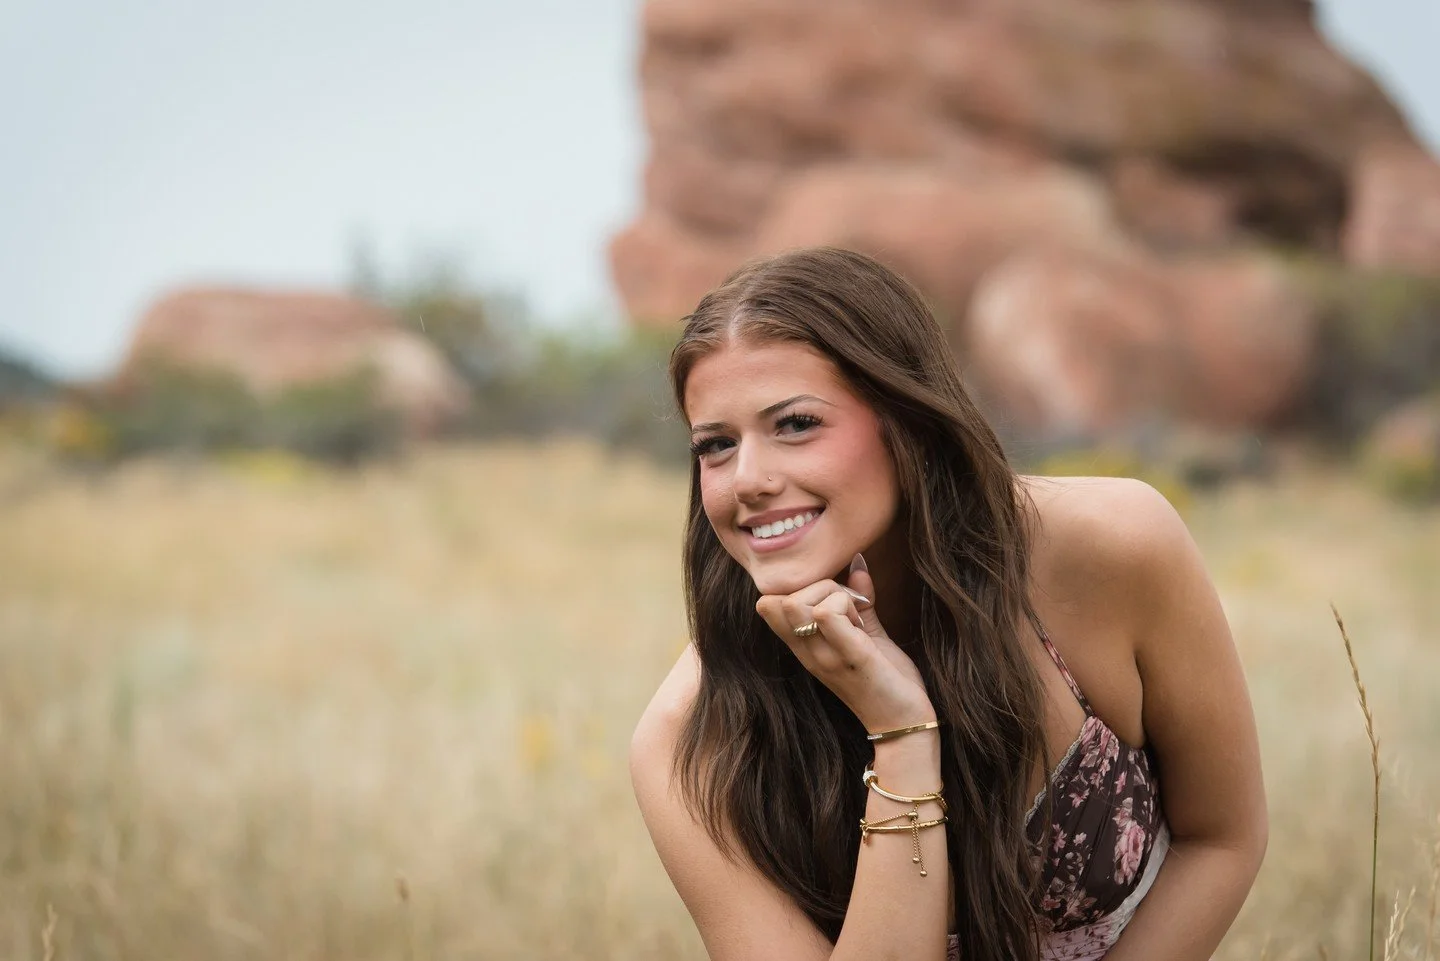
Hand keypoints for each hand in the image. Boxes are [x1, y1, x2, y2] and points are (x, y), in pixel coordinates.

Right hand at [755, 554, 933, 732]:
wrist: (905, 724)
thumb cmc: (886, 680)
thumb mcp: (866, 636)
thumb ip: (859, 601)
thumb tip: (857, 564)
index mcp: (805, 648)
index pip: (768, 604)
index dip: (800, 588)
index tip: (833, 600)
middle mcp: (807, 653)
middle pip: (778, 599)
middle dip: (818, 588)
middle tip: (850, 607)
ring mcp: (826, 657)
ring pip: (797, 603)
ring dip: (831, 596)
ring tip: (856, 617)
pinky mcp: (852, 658)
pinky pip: (829, 616)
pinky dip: (848, 606)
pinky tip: (864, 625)